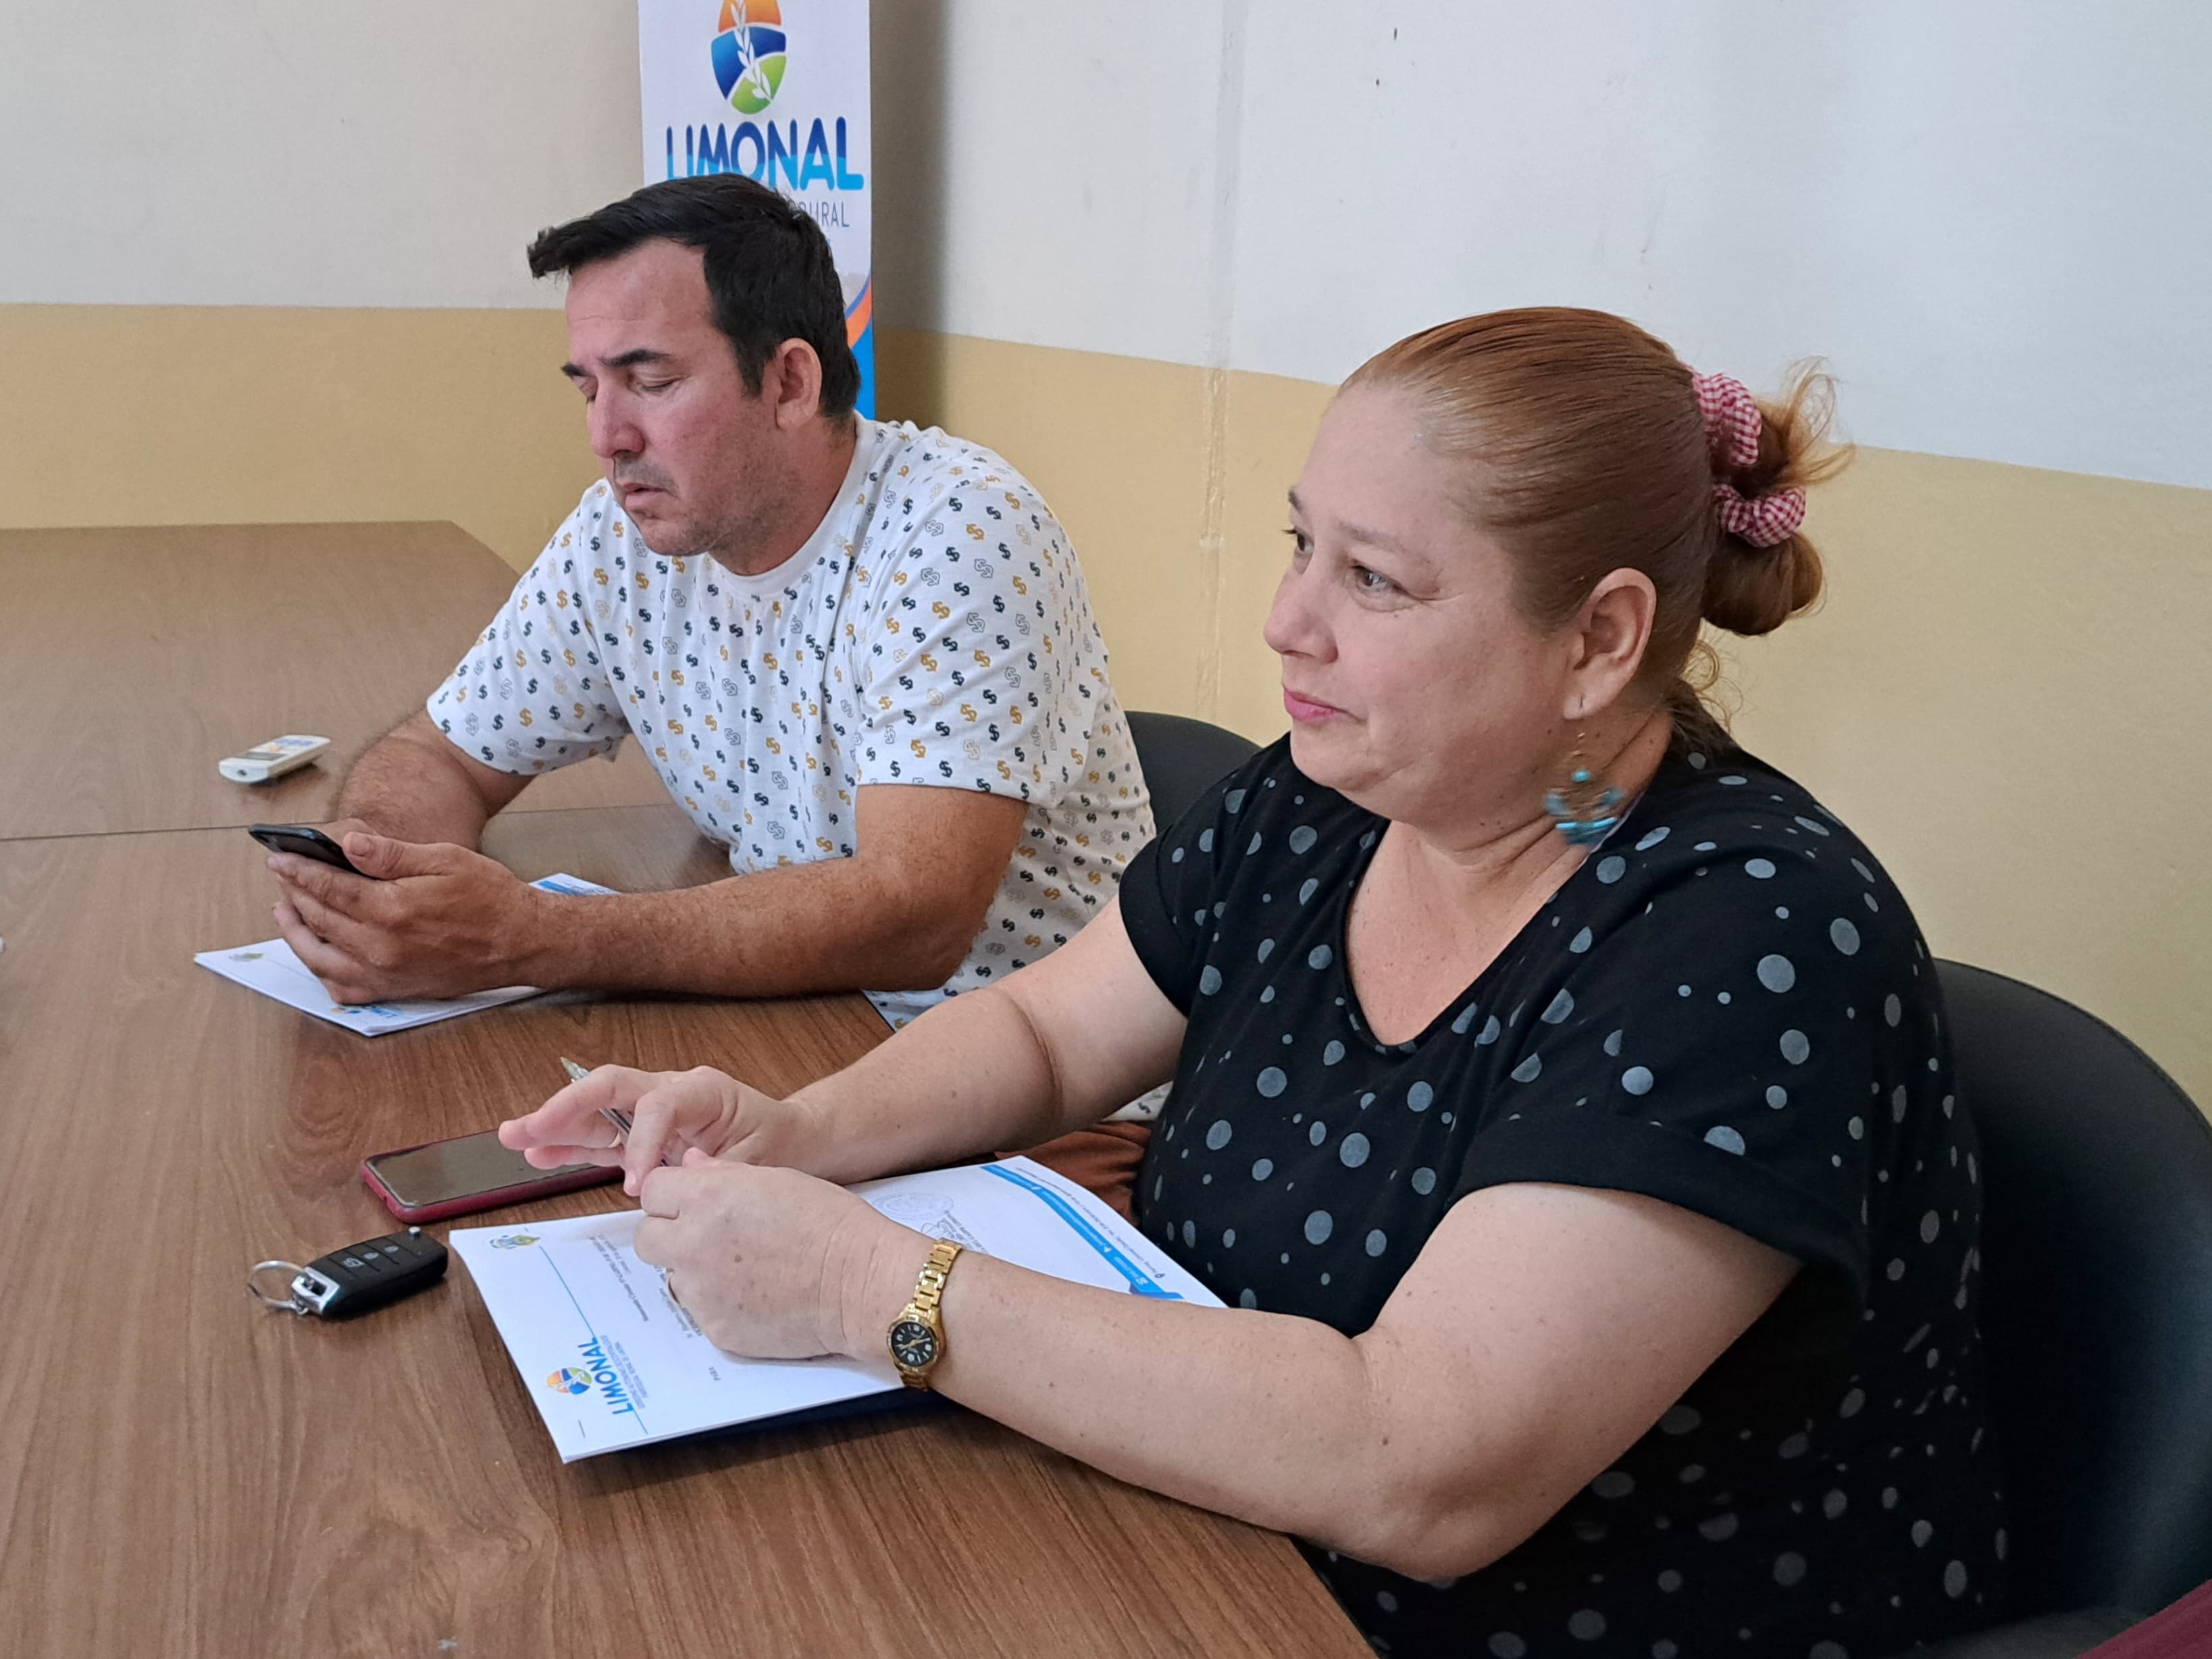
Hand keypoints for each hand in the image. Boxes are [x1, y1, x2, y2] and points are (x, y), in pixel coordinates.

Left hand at [266, 831, 549, 1000]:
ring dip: (296, 932)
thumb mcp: (445, 859)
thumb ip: (392, 854)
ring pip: (319, 957)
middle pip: (317, 918)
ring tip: (286, 912)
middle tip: (283, 876)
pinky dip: (322, 972)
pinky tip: (318, 954)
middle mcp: (380, 947)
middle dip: (294, 893)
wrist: (522, 942)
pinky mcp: (395, 991)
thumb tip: (348, 844)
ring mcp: (385, 974)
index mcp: (391, 909)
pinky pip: (343, 989)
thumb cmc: (490, 897)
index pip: (327, 887)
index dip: (298, 870)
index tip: (279, 858)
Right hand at [498, 1065, 823, 1194]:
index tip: (637, 1186)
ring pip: (598, 1109)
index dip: (642, 1143)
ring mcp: (654, 1110)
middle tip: (529, 1127)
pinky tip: (540, 1153)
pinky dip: (572, 1145)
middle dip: (568, 1106)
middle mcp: (672, 1090)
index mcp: (704, 1090)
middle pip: (611, 1088)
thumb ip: (715, 1168)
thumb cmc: (777, 1145)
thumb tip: (671, 1180)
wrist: (792, 1141)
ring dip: (557, 1122)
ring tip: (515, 1136)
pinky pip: (603, 1136)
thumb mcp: (757, 1159)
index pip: (657, 1104)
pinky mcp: (645, 1133)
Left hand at [633, 1150, 922, 1359]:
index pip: (652, 1190)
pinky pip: (700, 1310)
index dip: (673, 1194)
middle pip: (647, 1238)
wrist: (861, 1284)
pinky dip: (719, 1301)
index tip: (691, 1200)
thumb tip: (689, 1166)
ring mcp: (701, 1291)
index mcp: (708, 1198)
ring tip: (743, 1266)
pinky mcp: (715, 1328)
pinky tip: (757, 1293)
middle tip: (708, 1234)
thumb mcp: (777, 1178)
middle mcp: (693, 1244)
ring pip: (673, 1276)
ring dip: (694, 1269)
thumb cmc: (830, 1224)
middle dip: (671, 1233)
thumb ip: (722, 1173)